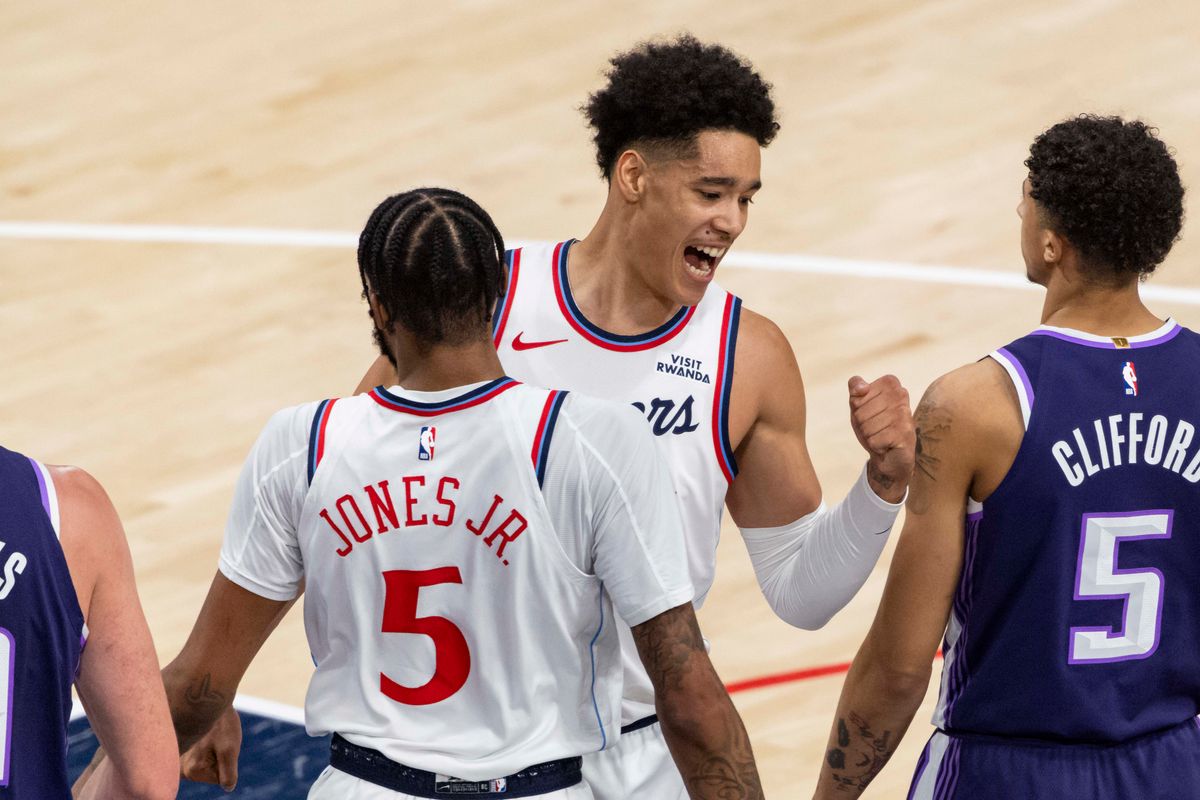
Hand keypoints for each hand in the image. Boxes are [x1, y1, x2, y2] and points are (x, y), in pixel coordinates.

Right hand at [180, 705, 241, 790]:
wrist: (208, 695)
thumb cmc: (221, 722)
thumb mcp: (229, 748)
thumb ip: (228, 773)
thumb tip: (228, 787)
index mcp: (190, 770)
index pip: (219, 779)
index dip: (226, 761)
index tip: (220, 743)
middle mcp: (178, 766)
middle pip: (209, 772)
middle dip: (217, 757)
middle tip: (214, 738)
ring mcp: (177, 756)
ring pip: (206, 762)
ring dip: (211, 749)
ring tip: (209, 734)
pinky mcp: (179, 747)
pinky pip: (200, 753)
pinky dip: (204, 744)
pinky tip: (203, 731)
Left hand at [848, 375, 914, 502]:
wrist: (889, 454)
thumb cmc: (874, 425)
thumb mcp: (858, 404)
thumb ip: (855, 386)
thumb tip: (862, 388)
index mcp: (890, 383)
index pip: (857, 392)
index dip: (857, 406)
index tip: (870, 411)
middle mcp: (901, 394)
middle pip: (860, 412)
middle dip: (862, 423)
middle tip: (876, 427)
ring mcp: (905, 413)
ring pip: (867, 426)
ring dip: (869, 436)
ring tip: (882, 435)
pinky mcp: (906, 433)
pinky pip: (874, 440)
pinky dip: (876, 446)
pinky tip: (887, 444)